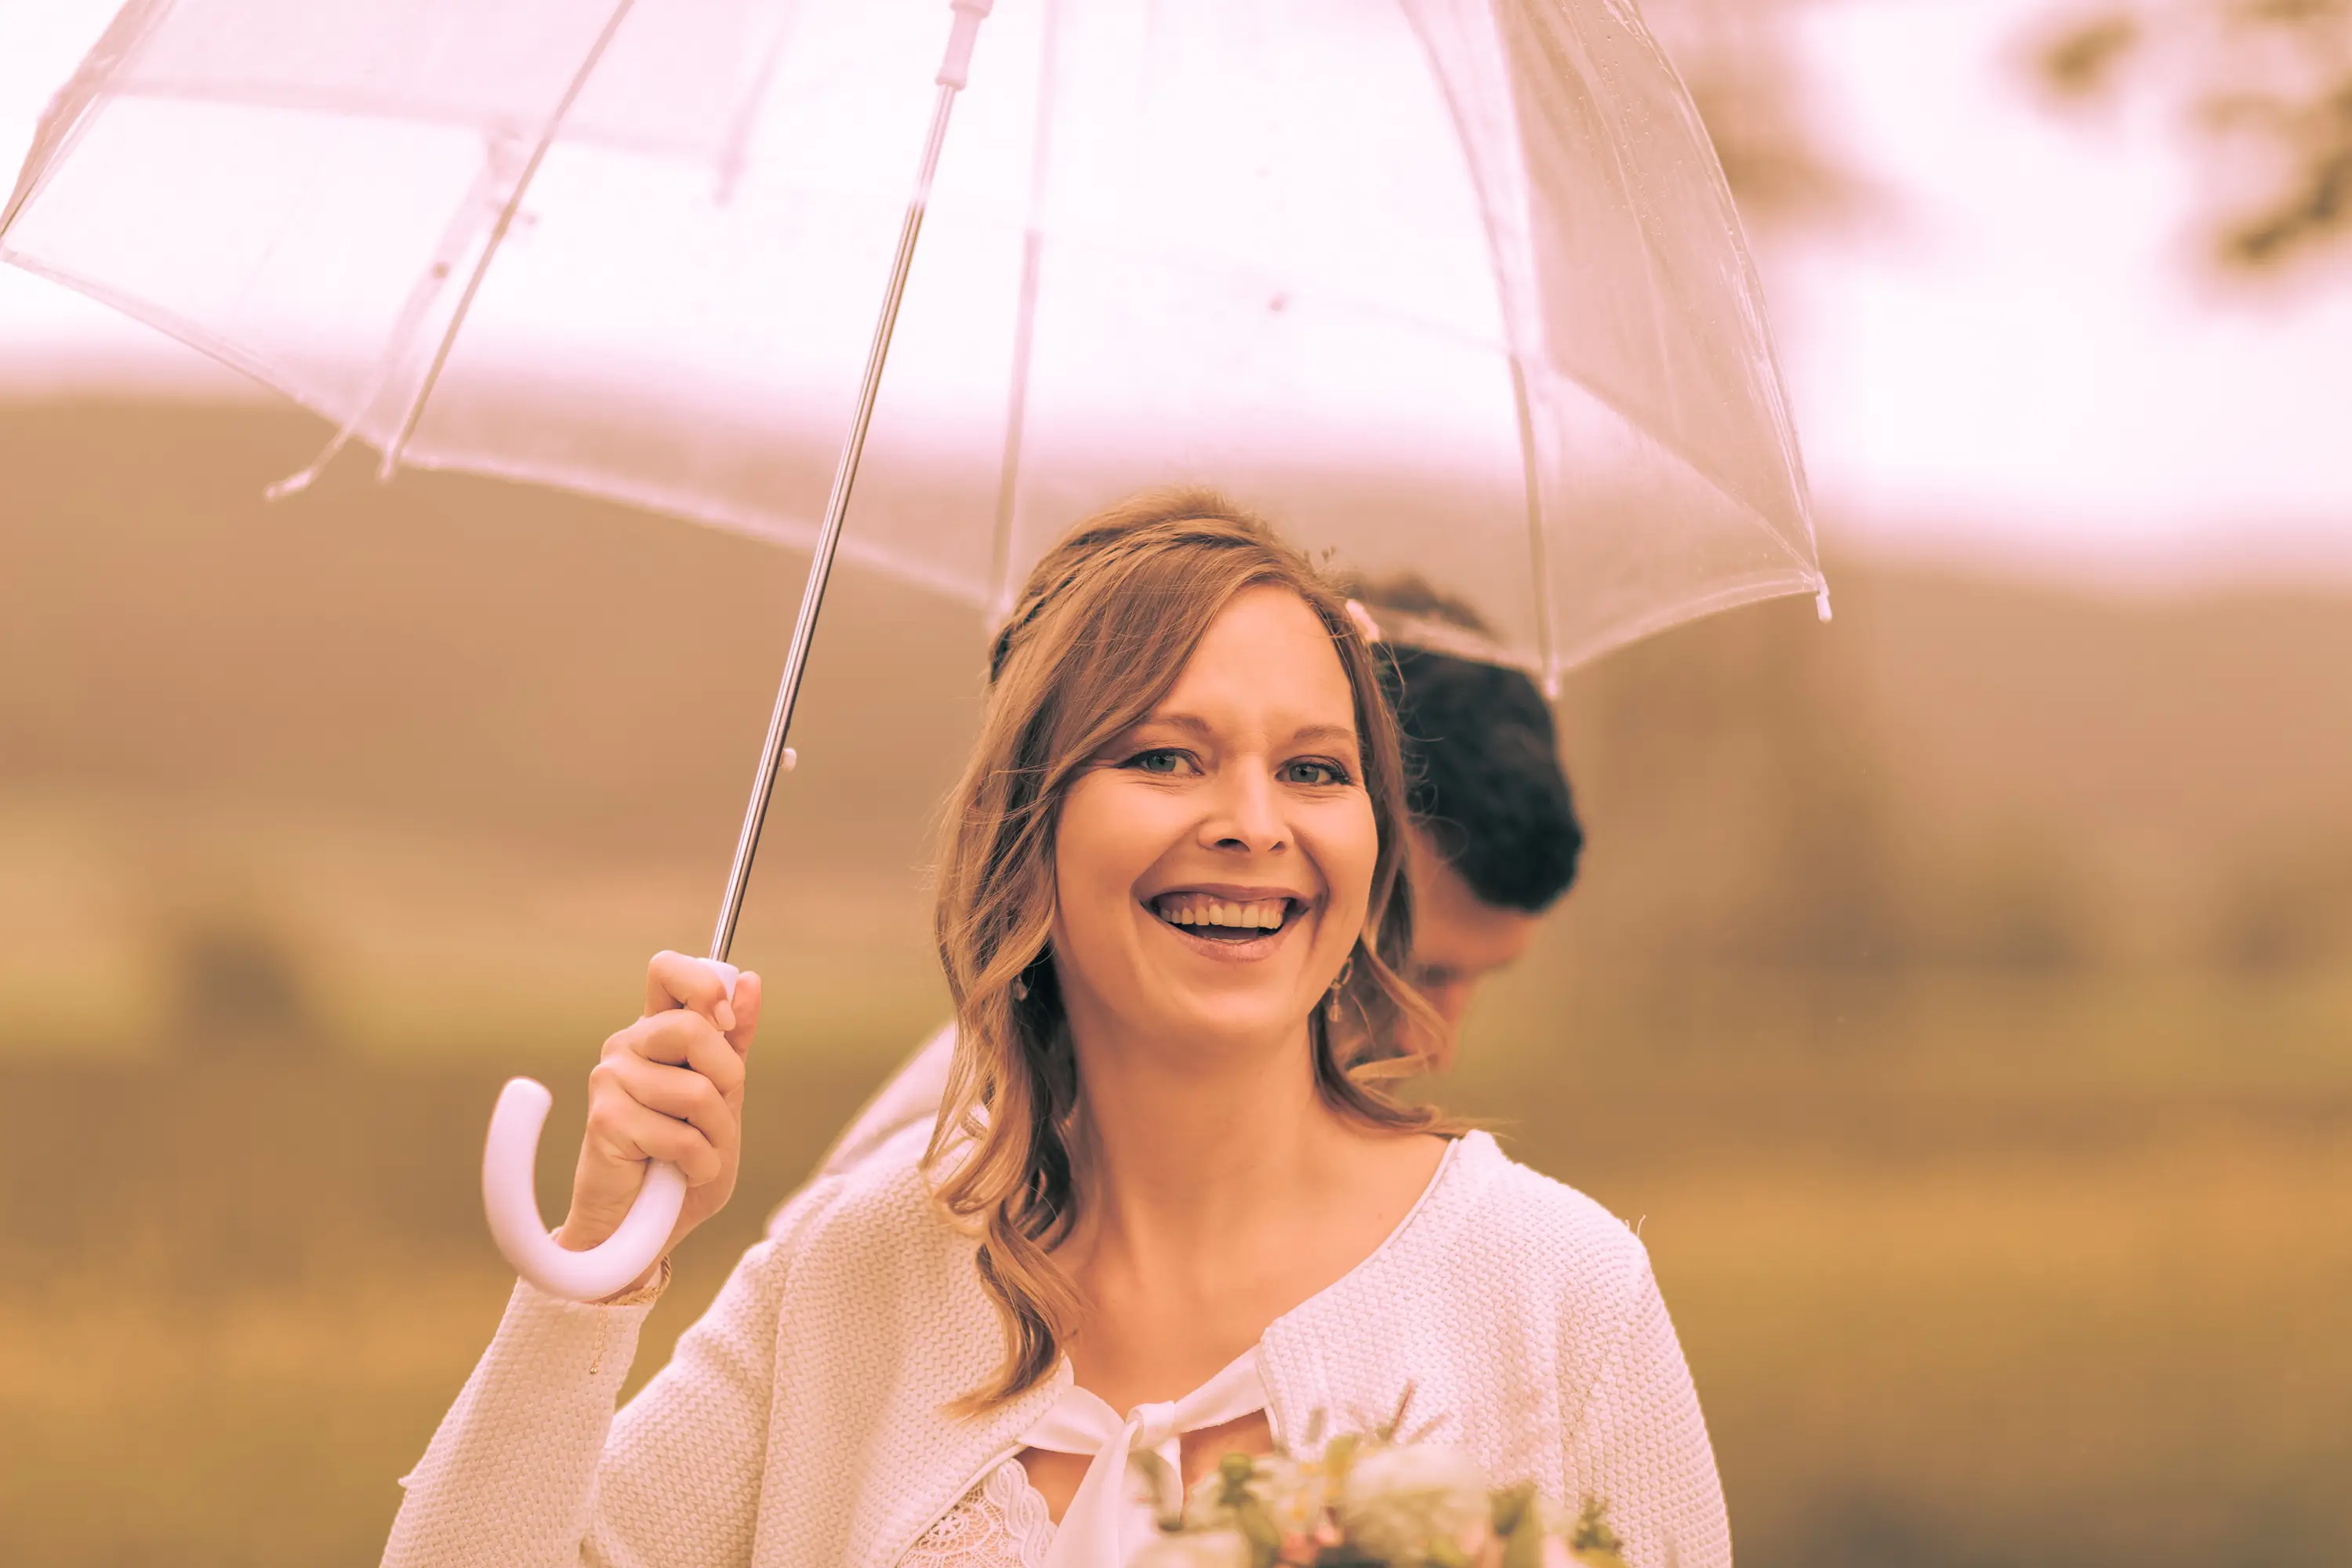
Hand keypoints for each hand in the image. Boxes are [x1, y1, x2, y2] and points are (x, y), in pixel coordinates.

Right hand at [554, 951, 761, 1288]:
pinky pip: (680, 1136)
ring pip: (696, 1090)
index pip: (668, 970)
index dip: (704, 987)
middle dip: (726, 1079)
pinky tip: (680, 1174)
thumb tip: (751, 981)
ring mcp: (611, 1079)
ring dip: (716, 1136)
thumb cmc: (684, 1164)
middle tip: (717, 1116)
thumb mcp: (725, 1100)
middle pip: (692, 1027)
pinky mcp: (605, 1119)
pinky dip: (699, 1164)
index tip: (725, 1024)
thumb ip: (735, 1043)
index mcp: (657, 1032)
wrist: (643, 1231)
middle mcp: (628, 1046)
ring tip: (697, 1156)